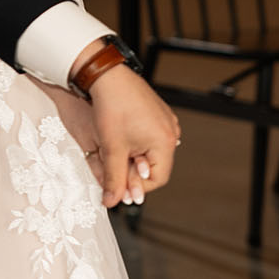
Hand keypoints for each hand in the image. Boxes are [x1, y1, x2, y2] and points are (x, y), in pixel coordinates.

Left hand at [84, 61, 179, 206]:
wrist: (108, 76)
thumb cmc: (113, 107)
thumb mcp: (112, 149)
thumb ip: (114, 179)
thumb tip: (112, 201)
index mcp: (165, 142)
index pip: (157, 179)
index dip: (137, 187)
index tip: (119, 188)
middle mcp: (171, 131)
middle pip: (154, 166)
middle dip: (133, 172)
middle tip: (114, 171)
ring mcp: (165, 121)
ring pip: (150, 153)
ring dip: (132, 159)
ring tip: (115, 152)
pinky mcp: (156, 114)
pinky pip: (149, 138)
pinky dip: (134, 145)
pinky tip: (119, 140)